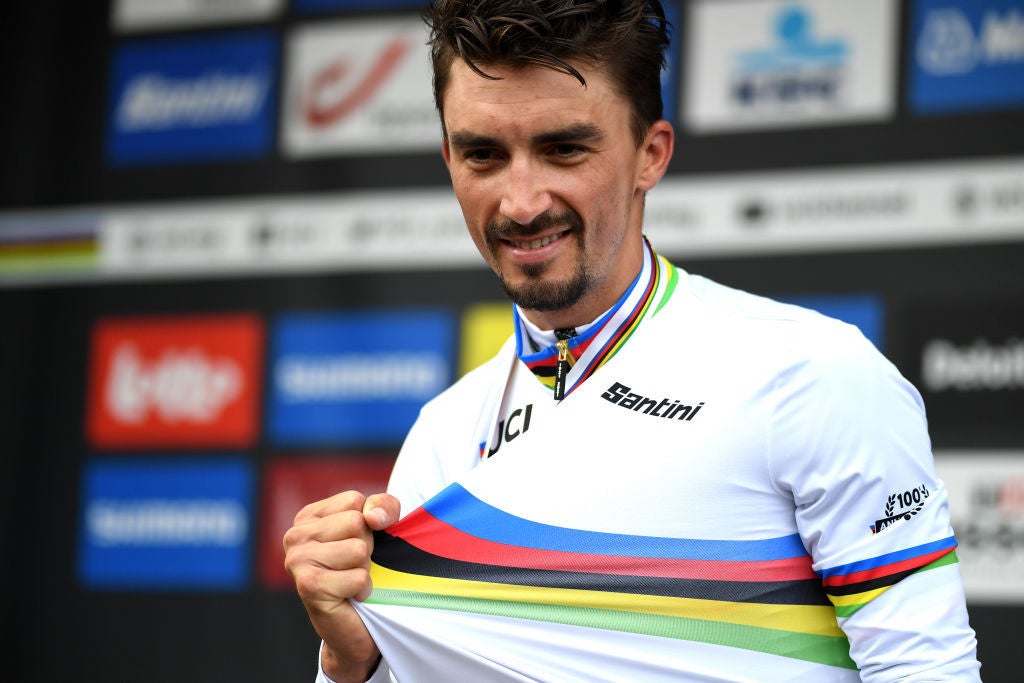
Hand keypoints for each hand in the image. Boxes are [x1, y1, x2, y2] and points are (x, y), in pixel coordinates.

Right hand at [284, 490, 400, 682]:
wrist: (354, 626)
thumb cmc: (363, 571)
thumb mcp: (379, 529)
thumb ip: (383, 507)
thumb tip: (373, 517)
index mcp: (308, 517)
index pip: (355, 500)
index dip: (370, 523)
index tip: (358, 542)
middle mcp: (295, 535)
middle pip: (357, 522)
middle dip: (367, 546)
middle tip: (354, 566)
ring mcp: (297, 561)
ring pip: (358, 549)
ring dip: (365, 569)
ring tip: (350, 580)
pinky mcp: (308, 586)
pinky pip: (358, 577)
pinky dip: (363, 589)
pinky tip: (350, 597)